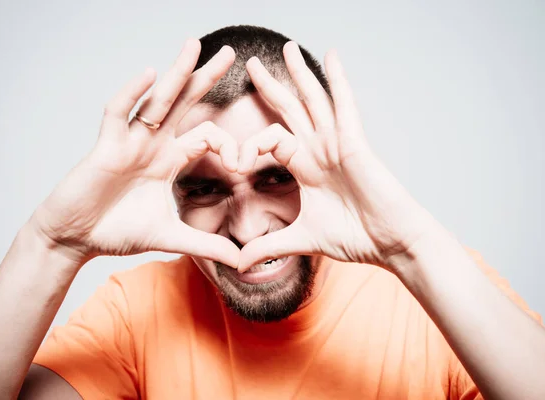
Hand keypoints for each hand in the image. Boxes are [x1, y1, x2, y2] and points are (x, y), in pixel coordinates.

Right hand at [30, 39, 240, 267]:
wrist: (76, 239)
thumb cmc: (117, 232)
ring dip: (175, 73)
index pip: (207, 136)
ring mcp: (130, 142)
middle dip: (205, 78)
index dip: (229, 144)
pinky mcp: (106, 147)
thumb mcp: (171, 236)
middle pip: (184, 104)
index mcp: (169, 160)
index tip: (243, 164)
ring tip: (194, 45)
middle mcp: (153, 145)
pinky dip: (132, 94)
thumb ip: (206, 244)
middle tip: (230, 53)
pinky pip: (118, 113)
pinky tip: (149, 74)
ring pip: (156, 101)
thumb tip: (241, 260)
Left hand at [237, 42, 437, 271]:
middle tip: (251, 65)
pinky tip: (330, 56)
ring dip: (300, 73)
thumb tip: (238, 263)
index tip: (232, 164)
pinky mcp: (354, 143)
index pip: (270, 142)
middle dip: (270, 87)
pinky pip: (343, 105)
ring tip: (287, 48)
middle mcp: (319, 150)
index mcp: (306, 168)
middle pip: (289, 110)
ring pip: (314, 100)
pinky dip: (337, 80)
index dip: (247, 147)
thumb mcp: (301, 239)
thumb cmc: (355, 238)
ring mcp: (336, 144)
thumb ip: (268, 246)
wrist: (390, 244)